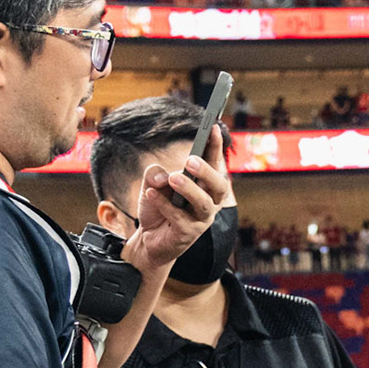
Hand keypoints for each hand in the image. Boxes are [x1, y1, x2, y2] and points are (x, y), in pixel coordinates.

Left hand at [124, 149, 229, 275]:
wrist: (149, 239)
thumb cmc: (159, 207)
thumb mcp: (153, 184)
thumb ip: (155, 174)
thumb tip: (163, 177)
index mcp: (205, 186)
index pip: (214, 164)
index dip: (215, 147)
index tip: (211, 127)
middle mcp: (209, 202)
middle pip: (219, 186)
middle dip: (207, 171)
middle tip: (190, 160)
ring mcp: (201, 220)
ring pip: (204, 204)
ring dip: (189, 189)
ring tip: (173, 178)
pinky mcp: (188, 235)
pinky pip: (179, 218)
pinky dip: (164, 204)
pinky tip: (151, 195)